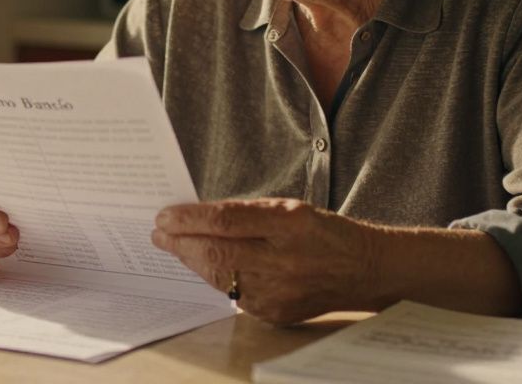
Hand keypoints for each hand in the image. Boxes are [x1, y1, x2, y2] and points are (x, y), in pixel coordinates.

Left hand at [152, 198, 378, 324]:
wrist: (363, 270)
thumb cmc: (322, 232)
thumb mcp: (289, 209)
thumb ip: (245, 213)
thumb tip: (198, 217)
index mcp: (288, 224)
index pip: (225, 220)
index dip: (189, 219)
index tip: (165, 216)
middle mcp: (283, 261)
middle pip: (216, 253)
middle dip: (180, 243)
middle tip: (158, 233)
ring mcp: (279, 292)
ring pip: (220, 277)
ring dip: (193, 261)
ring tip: (175, 247)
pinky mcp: (276, 313)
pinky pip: (234, 295)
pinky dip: (216, 278)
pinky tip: (204, 266)